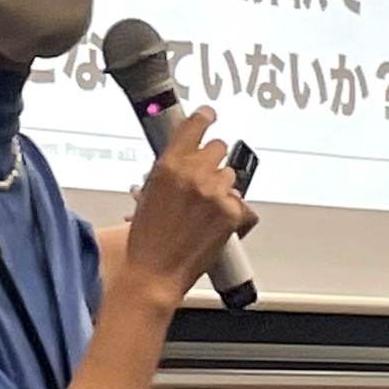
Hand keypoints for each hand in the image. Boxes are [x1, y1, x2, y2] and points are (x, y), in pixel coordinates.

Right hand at [120, 108, 255, 304]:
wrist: (154, 273)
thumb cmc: (146, 240)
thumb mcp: (148, 194)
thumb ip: (169, 172)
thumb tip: (185, 161)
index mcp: (169, 165)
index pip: (194, 126)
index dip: (205, 117)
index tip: (209, 115)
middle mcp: (194, 174)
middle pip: (219, 148)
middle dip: (212, 162)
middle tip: (203, 181)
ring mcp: (215, 193)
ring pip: (230, 176)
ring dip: (221, 188)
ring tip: (204, 212)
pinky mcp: (231, 213)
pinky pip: (241, 203)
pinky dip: (233, 213)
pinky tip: (216, 225)